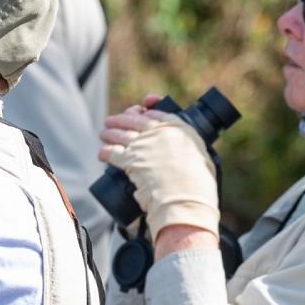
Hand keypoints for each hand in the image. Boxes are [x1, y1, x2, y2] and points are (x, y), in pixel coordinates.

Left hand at [99, 96, 219, 241]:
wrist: (185, 194)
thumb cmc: (199, 182)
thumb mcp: (202, 157)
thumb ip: (190, 152)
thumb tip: (185, 159)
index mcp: (178, 128)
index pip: (157, 114)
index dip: (145, 110)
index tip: (140, 110)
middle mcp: (158, 132)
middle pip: (134, 121)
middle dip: (121, 119)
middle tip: (112, 121)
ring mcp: (143, 144)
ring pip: (120, 135)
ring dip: (110, 133)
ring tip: (104, 133)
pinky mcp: (130, 160)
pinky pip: (112, 153)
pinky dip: (106, 152)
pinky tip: (102, 153)